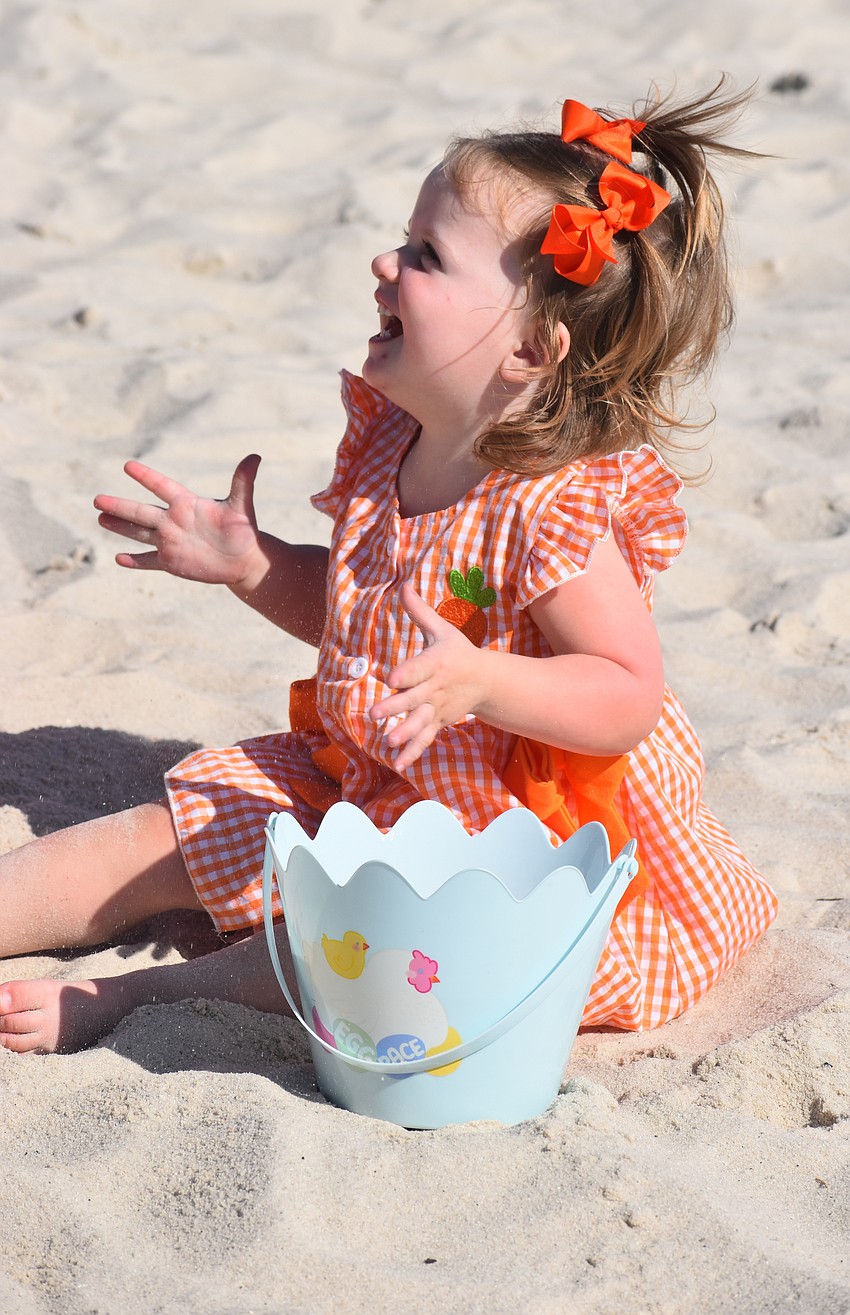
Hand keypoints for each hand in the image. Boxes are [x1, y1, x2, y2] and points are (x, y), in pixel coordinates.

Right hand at [94, 455, 264, 587]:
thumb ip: (243, 482)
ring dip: (120, 527)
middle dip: (120, 506)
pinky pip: (149, 561)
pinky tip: (119, 558)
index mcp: (187, 504)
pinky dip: (135, 561)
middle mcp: (173, 521)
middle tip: (97, 499)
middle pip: (141, 512)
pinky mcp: (171, 562)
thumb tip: (255, 457)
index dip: (147, 477)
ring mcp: (169, 542)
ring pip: (139, 533)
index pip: (163, 487)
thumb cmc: (243, 530)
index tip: (128, 465)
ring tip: (100, 518)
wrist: (243, 559)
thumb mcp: (242, 506)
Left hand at [370, 583, 487, 769]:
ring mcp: (437, 708)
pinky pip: (425, 738)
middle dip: (395, 707)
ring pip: (420, 722)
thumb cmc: (457, 651)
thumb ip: (419, 612)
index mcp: (436, 664)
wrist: (486, 681)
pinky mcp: (438, 722)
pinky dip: (413, 751)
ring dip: (405, 733)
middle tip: (374, 713)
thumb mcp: (442, 630)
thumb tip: (403, 584)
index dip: (405, 672)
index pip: (418, 668)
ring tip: (388, 743)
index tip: (390, 677)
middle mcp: (436, 688)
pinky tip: (398, 763)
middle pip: (414, 698)